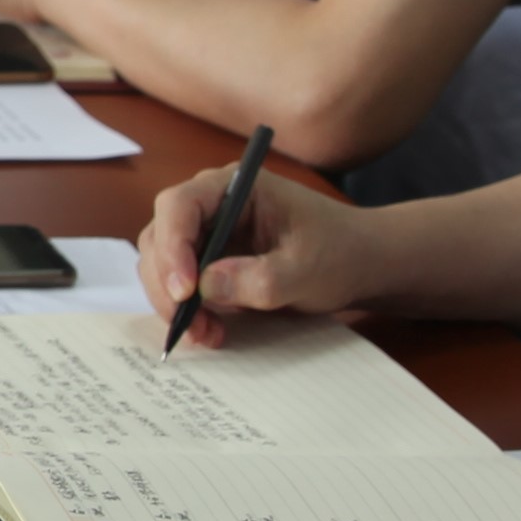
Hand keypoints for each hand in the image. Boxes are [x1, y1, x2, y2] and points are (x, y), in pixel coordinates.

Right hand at [134, 166, 370, 351]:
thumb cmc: (340, 253)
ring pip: (162, 263)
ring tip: (206, 333)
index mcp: (235, 186)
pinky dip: (186, 310)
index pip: (180, 206)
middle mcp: (211, 203)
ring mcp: (207, 231)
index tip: (186, 291)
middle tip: (187, 323)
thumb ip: (260, 278)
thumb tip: (207, 285)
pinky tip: (211, 331)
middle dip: (167, 283)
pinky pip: (179, 283)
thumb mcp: (307, 269)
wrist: (359, 264)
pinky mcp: (209, 259)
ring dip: (174, 302)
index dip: (173, 247)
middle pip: (161, 236)